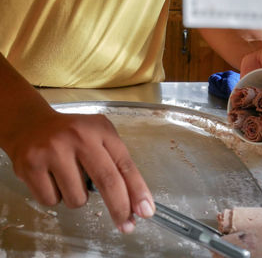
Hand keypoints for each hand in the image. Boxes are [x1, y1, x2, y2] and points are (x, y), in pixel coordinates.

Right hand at [5, 111, 153, 232]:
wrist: (29, 124)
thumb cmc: (71, 135)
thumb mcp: (99, 136)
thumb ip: (115, 160)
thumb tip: (132, 199)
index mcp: (100, 130)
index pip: (124, 164)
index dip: (137, 190)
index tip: (146, 210)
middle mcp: (79, 137)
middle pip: (107, 181)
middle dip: (120, 208)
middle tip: (126, 224)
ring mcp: (54, 150)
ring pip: (77, 198)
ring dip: (78, 198)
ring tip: (69, 178)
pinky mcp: (31, 165)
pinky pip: (52, 200)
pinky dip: (56, 197)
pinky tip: (51, 179)